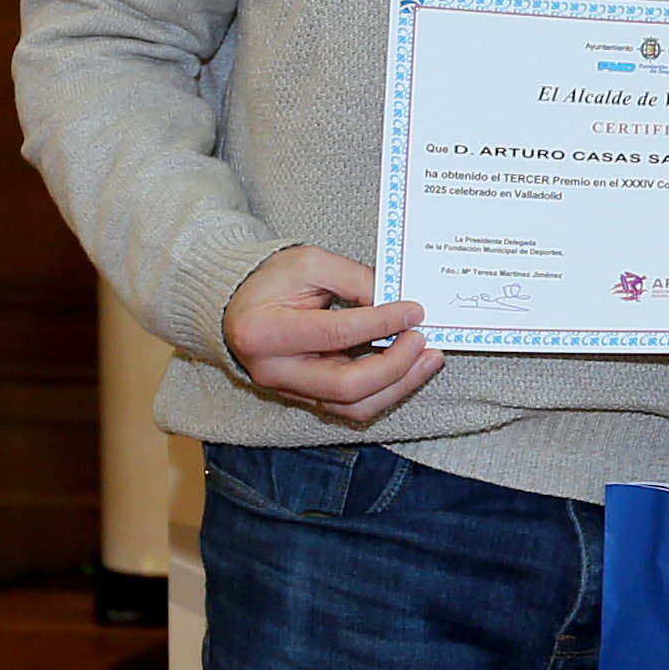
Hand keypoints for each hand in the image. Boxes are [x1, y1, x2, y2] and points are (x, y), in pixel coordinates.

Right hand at [224, 246, 444, 423]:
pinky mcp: (306, 398)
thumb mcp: (310, 263)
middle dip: (396, 366)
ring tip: (428, 359)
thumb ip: (355, 280)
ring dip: (398, 385)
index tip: (414, 311)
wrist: (240, 305)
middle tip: (424, 341)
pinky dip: (385, 389)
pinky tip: (408, 369)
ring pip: (353, 406)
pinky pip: (352, 405)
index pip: (336, 334)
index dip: (381, 323)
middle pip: (347, 386)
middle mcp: (274, 371)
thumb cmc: (271, 280)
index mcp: (265, 332)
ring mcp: (289, 391)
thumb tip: (399, 303)